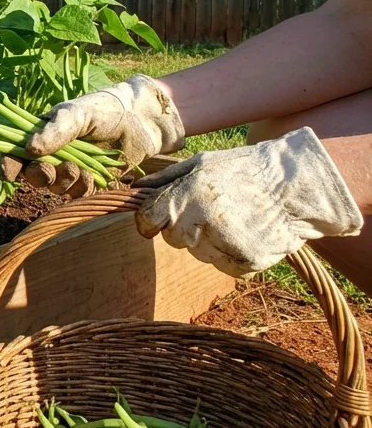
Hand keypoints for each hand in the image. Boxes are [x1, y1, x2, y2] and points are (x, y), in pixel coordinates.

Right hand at [0, 75, 185, 196]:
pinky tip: (92, 176)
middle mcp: (53, 154)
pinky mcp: (90, 181)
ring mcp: (71, 169)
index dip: (9, 164)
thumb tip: (29, 149)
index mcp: (42, 134)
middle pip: (32, 175)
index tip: (8, 173)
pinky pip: (77, 194)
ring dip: (64, 181)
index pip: (16, 152)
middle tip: (50, 169)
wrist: (141, 120)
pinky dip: (82, 189)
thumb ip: (55, 131)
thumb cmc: (105, 109)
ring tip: (78, 168)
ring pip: (55, 187)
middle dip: (39, 176)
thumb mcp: (77, 114)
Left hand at [132, 127, 362, 275]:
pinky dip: (228, 253)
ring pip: (196, 252)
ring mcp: (222, 247)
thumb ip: (163, 179)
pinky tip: (244, 232)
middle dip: (182, 226)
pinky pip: (221, 265)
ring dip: (206, 240)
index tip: (157, 216)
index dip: (149, 218)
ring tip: (232, 218)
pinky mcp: (243, 264)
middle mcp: (200, 224)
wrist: (296, 188)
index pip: (146, 220)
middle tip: (209, 209)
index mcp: (185, 198)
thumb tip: (132, 188)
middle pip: (171, 238)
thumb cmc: (243, 170)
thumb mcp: (200, 163)